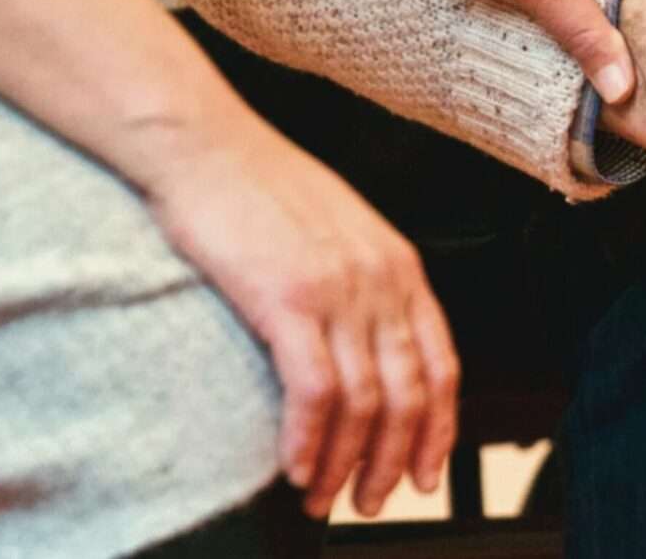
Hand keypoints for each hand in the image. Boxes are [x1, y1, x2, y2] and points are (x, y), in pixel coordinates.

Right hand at [135, 117, 460, 519]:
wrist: (202, 144)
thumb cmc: (256, 186)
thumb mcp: (338, 231)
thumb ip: (363, 284)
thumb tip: (365, 345)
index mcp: (400, 266)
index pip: (442, 365)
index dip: (438, 430)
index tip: (424, 474)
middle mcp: (382, 281)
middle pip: (410, 395)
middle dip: (392, 461)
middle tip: (370, 502)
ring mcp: (339, 290)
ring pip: (365, 403)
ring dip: (345, 464)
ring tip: (323, 498)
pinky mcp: (287, 298)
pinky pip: (315, 391)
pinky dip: (309, 441)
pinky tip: (295, 468)